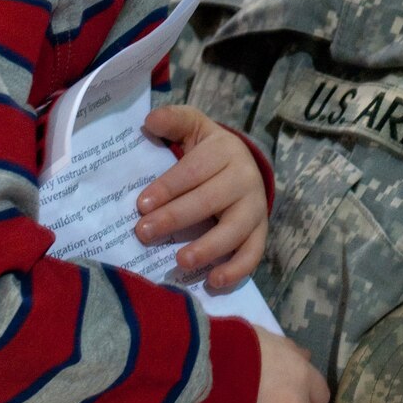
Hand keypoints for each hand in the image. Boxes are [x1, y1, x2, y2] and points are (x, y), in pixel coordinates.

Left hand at [138, 105, 266, 288]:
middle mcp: (245, 178)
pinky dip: (236, 269)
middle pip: (210, 201)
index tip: (141, 205)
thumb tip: (150, 120)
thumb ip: (174, 121)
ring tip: (180, 261)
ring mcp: (255, 208)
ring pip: (234, 230)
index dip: (167, 188)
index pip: (194, 171)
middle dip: (175, 218)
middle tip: (143, 233)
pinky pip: (253, 253)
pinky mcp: (261, 232)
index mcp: (225, 151)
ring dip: (207, 248)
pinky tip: (213, 281)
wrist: (243, 166)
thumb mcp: (194, 128)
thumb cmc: (209, 151)